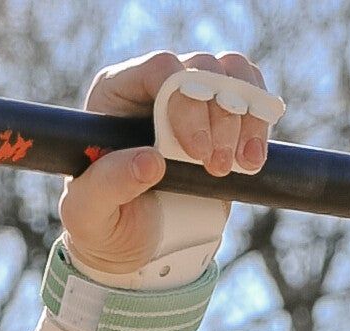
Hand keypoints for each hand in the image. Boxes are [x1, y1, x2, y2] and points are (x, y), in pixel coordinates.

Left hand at [61, 51, 273, 275]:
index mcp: (114, 93)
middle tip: (217, 166)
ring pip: (233, 74)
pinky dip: (260, 125)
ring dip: (245, 118)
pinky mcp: (222, 114)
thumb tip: (150, 160)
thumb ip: (107, 185)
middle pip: (202, 68)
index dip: (185, 101)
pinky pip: (253, 96)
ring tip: (238, 165)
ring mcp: (191, 95)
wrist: (137, 243)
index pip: (159, 68)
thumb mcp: (89, 213)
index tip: (195, 151)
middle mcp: (154, 85)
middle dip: (220, 116)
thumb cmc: (104, 222)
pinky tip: (251, 161)